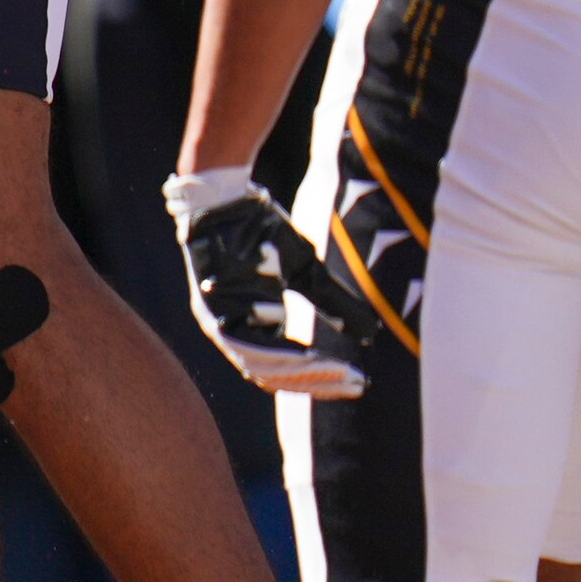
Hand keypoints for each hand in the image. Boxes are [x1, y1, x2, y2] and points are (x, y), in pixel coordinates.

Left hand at [168, 169, 395, 401]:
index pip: (286, 368)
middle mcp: (232, 330)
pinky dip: (279, 354)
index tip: (358, 383)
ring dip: (303, 373)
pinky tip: (311, 358)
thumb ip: (331, 303)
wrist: (226, 197)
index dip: (323, 379)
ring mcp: (218, 321)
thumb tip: (370, 334)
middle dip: (319, 382)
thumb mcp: (305, 271)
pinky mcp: (210, 309)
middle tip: (354, 384)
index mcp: (253, 323)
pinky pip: (245, 344)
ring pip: (261, 365)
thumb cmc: (263, 231)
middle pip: (275, 374)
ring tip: (340, 374)